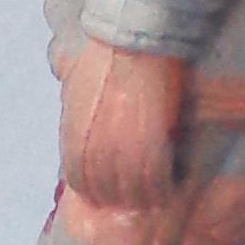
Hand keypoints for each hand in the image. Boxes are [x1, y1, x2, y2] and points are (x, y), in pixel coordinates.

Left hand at [55, 34, 188, 244]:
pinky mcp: (149, 149)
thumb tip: (71, 113)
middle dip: (121, 199)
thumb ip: (74, 109)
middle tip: (138, 198)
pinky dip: (164, 188)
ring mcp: (120, 153)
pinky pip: (155, 182)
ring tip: (157, 196)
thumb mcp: (75, 86)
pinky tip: (172, 187)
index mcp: (73, 140)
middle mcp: (93, 153)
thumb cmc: (105, 57)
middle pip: (106, 193)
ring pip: (132, 192)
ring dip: (145, 198)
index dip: (96, 191)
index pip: (79, 182)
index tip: (109, 193)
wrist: (133, 45)